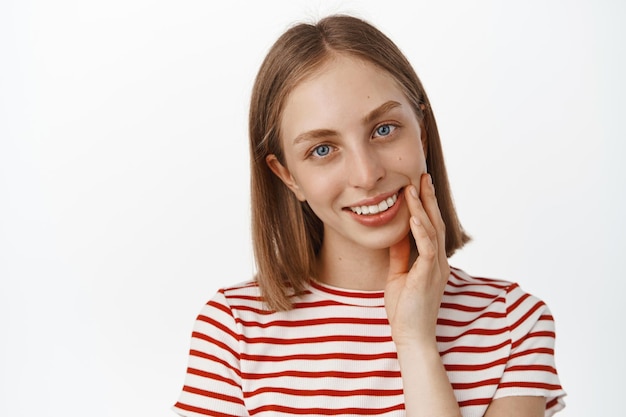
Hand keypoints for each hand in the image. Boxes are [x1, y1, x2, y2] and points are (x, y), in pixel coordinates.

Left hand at [385, 173, 449, 347]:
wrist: (411, 336)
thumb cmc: (404, 309)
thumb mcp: (398, 275)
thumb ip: (400, 254)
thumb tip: (396, 233)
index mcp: (432, 261)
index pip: (431, 227)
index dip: (425, 206)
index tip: (417, 186)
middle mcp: (439, 262)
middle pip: (436, 223)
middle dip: (428, 198)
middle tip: (422, 176)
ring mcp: (436, 269)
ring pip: (433, 231)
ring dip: (423, 208)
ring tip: (414, 187)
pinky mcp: (429, 276)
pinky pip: (427, 249)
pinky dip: (420, 231)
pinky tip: (413, 216)